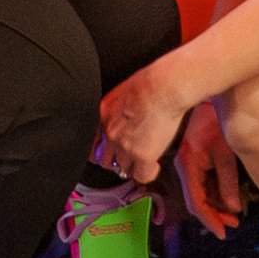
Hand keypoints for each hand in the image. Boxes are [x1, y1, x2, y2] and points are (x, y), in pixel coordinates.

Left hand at [97, 57, 187, 181]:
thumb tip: (123, 117)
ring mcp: (125, 146)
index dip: (104, 149)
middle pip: (105, 160)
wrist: (164, 86)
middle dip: (117, 160)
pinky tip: (154, 165)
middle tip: (130, 157)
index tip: (111, 151)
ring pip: (123, 169)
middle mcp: (110, 132)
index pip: (94, 143)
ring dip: (133, 165)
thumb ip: (117, 109)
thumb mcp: (123, 92)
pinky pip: (141, 176)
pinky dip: (148, 173)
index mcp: (104, 115)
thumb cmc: (151, 82)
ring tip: (144, 158)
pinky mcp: (143, 155)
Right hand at [175, 97, 244, 234]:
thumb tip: (232, 207)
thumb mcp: (225, 151)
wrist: (209, 96)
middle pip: (197, 200)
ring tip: (233, 211)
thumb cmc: (216, 119)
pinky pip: (202, 180)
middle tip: (232, 223)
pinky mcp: (194, 157)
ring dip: (215, 203)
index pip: (197, 202)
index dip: (210, 220)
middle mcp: (185, 166)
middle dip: (214, 214)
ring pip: (199, 191)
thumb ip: (228, 181)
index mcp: (189, 165)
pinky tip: (226, 194)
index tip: (223, 232)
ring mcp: (188, 161)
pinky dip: (214, 190)